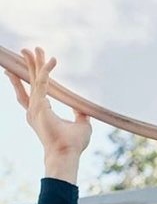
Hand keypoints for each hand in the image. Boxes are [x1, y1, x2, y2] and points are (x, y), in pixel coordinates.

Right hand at [5, 48, 91, 181]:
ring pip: (33, 79)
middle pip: (29, 82)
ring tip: (32, 49)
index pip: (35, 91)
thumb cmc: (72, 144)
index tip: (36, 67)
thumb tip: (83, 108)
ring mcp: (35, 107)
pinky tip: (52, 60)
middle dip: (28, 65)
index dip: (33, 78)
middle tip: (26, 50)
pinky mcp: (40, 104)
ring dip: (33, 63)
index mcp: (42, 113)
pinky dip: (47, 70)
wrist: (66, 154)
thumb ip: (80, 114)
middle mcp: (34, 109)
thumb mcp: (81, 125)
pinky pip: (43, 82)